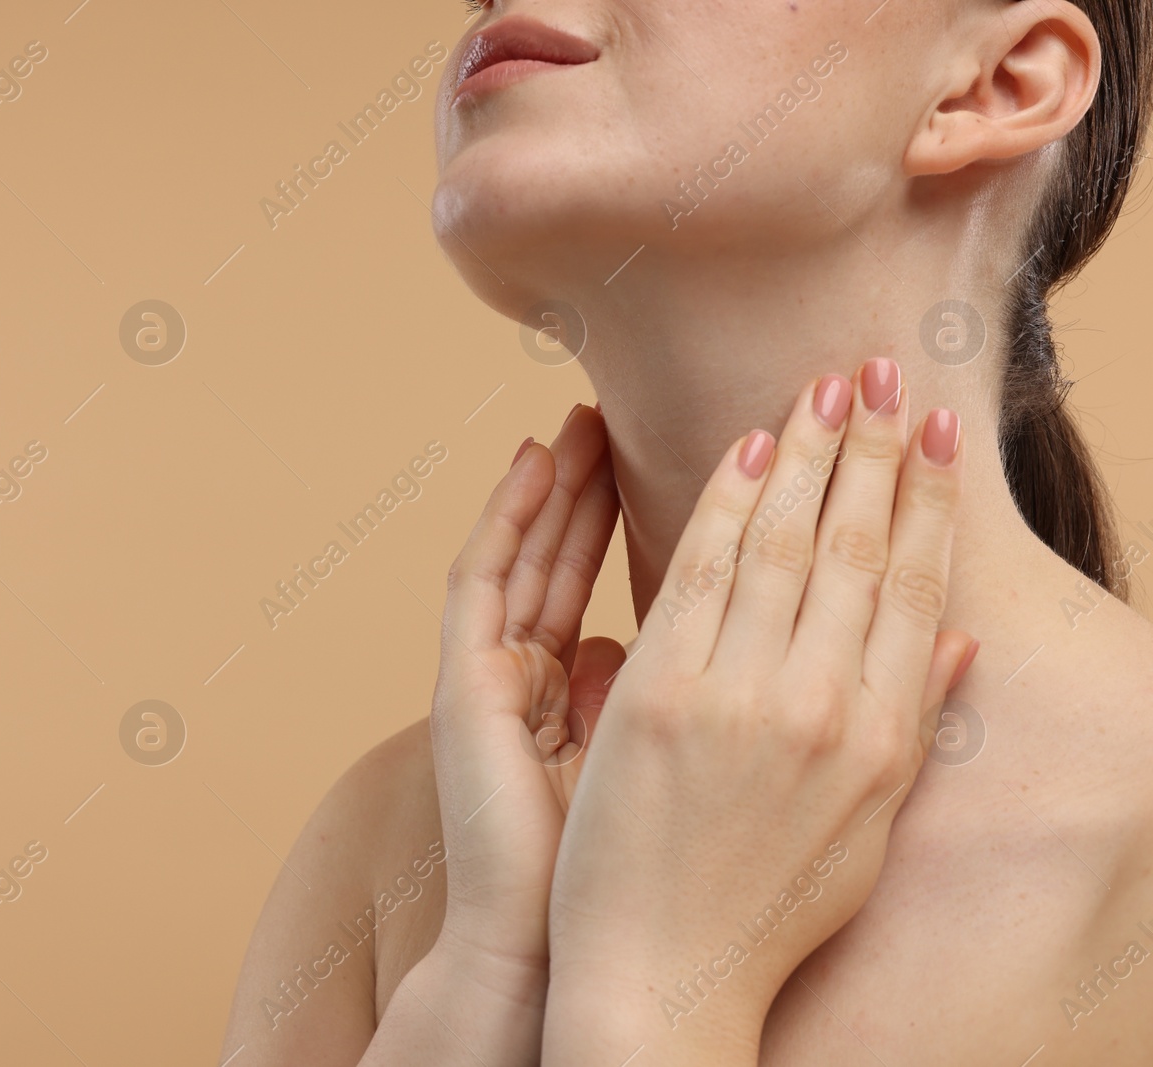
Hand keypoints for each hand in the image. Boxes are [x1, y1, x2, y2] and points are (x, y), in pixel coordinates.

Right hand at [427, 404, 623, 978]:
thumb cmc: (634, 881)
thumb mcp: (668, 766)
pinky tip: (533, 459)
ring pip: (533, 554)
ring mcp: (493, 678)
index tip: (715, 460)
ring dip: (561, 481)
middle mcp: (534, 678)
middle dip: (610, 483)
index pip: (628, 586)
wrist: (570, 954)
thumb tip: (642, 644)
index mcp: (584, 698)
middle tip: (645, 411)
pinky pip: (482, 578)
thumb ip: (655, 698)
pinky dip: (506, 516)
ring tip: (591, 412)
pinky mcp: (462, 684)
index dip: (664, 520)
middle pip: (578, 556)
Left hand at [545, 361, 976, 1061]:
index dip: (926, 499)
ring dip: (805, 456)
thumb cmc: (763, 908)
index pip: (913, 588)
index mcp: (881, 740)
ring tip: (822, 390)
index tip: (937, 431)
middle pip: (853, 549)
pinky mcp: (657, 697)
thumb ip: (910, 725)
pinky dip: (722, 505)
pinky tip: (742, 452)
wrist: (663, 976)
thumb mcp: (865, 832)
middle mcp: (821, 708)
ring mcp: (737, 698)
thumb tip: (956, 639)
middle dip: (871, 451)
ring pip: (781, 545)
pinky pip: (697, 574)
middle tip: (880, 373)